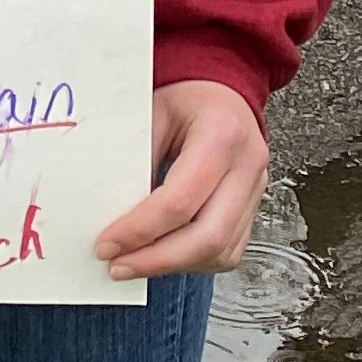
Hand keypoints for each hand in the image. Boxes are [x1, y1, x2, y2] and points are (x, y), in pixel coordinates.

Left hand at [96, 81, 266, 279]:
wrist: (222, 94)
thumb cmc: (185, 99)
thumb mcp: (152, 112)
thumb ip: (134, 158)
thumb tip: (105, 211)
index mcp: (221, 134)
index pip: (180, 200)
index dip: (141, 230)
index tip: (106, 244)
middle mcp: (248, 165)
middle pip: (208, 236)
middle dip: (158, 260)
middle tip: (117, 267)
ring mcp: (256, 190)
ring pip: (221, 252)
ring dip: (174, 266)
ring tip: (134, 264)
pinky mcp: (253, 208)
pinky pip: (228, 252)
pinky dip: (194, 262)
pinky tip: (163, 256)